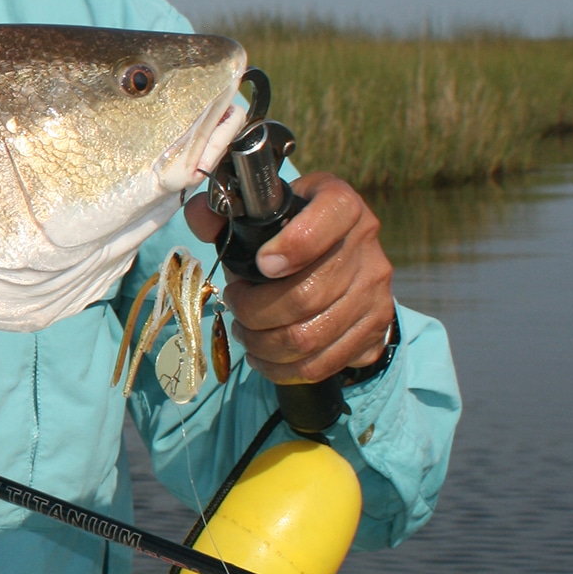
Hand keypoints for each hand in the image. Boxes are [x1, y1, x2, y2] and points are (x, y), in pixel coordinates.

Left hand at [184, 172, 394, 384]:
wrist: (345, 256)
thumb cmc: (293, 229)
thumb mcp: (266, 209)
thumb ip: (227, 212)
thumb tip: (198, 216)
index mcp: (342, 205)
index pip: (330, 218)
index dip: (293, 245)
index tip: (261, 264)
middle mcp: (366, 248)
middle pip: (306, 295)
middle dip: (253, 309)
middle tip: (234, 303)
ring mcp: (375, 293)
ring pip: (307, 338)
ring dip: (261, 342)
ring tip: (244, 330)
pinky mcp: (374, 331)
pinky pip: (319, 365)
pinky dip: (279, 368)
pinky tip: (262, 354)